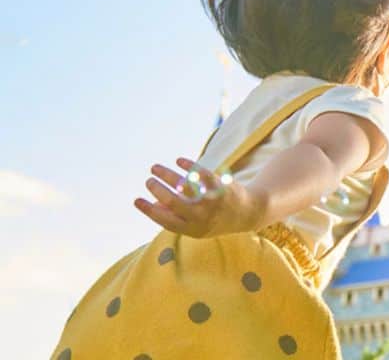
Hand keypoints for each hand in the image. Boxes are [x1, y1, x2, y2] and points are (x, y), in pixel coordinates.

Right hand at [133, 158, 264, 237]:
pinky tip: (179, 160)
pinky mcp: (221, 188)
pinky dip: (189, 166)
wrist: (249, 214)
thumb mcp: (197, 226)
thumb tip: (153, 205)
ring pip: (185, 186)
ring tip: (155, 168)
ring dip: (167, 175)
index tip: (136, 199)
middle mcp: (202, 218)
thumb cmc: (216, 219)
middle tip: (149, 180)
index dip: (149, 210)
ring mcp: (212, 202)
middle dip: (157, 189)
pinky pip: (203, 174)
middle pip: (173, 202)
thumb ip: (176, 217)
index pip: (165, 221)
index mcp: (192, 229)